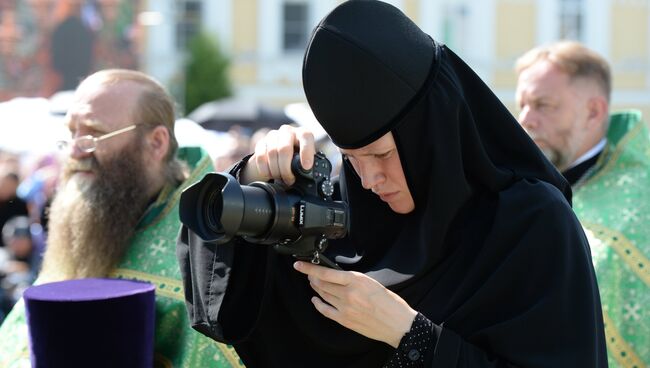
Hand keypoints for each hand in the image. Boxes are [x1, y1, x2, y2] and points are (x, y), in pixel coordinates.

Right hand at [241, 125, 315, 184]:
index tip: (306, 167)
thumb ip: (308, 167)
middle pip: (284, 148)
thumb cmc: (298, 160)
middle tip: (289, 180)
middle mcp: (287, 131)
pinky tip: (270, 175)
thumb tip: (310, 178)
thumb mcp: (306, 161)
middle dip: (286, 169)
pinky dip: (265, 169)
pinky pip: (260, 157)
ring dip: (275, 170)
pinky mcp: (261, 143)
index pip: (305, 137)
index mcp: (303, 134)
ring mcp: (273, 136)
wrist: (282, 156)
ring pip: (271, 153)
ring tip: (280, 178)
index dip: (306, 152)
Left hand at [293, 261, 417, 347]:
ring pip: (323, 295)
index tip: (299, 265)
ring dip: (316, 288)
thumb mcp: (372, 282)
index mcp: (356, 280)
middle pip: (321, 284)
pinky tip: (315, 299)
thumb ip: (354, 280)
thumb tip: (339, 277)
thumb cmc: (390, 303)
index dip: (309, 268)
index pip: (326, 272)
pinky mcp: (344, 320)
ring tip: (313, 283)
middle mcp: (348, 293)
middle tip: (309, 273)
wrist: (397, 323)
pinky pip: (325, 310)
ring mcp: (345, 308)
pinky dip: (318, 304)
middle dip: (312, 277)